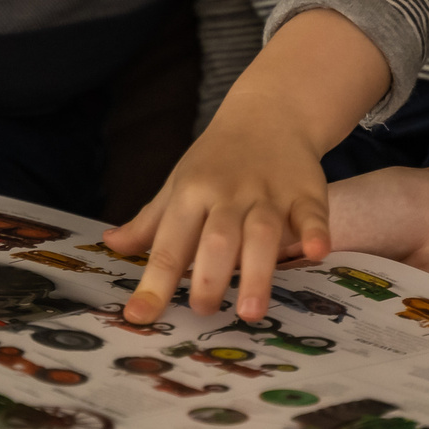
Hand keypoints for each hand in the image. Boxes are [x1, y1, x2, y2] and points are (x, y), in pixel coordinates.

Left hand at [106, 9, 388, 321]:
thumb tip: (111, 245)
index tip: (138, 316)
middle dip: (208, 277)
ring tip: (249, 311)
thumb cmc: (216, 160)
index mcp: (190, 193)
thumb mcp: (178, 184)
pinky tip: (316, 253)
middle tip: (203, 311)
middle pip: (216, 239)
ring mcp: (268, 193)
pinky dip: (315, 232)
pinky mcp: (306, 192)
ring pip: (261, 232)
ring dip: (256, 271)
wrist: (269, 113)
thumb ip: (150, 221)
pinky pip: (311, 213)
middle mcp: (228, 194)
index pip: (168, 243)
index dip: (153, 282)